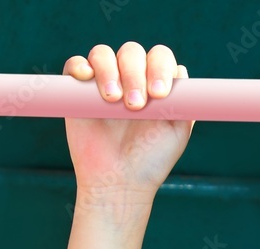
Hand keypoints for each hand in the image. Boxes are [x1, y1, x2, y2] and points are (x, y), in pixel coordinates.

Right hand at [62, 42, 194, 204]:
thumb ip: (184, 103)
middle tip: (136, 106)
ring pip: (103, 54)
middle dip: (135, 74)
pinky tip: (86, 78)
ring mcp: (103, 84)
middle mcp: (130, 79)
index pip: (159, 57)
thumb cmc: (150, 162)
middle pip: (132, 52)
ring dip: (109, 71)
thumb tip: (180, 71)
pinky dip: (79, 66)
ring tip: (113, 101)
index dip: (160, 67)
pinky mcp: (77, 93)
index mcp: (154, 85)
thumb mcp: (177, 133)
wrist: (118, 184)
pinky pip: (75, 65)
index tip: (159, 94)